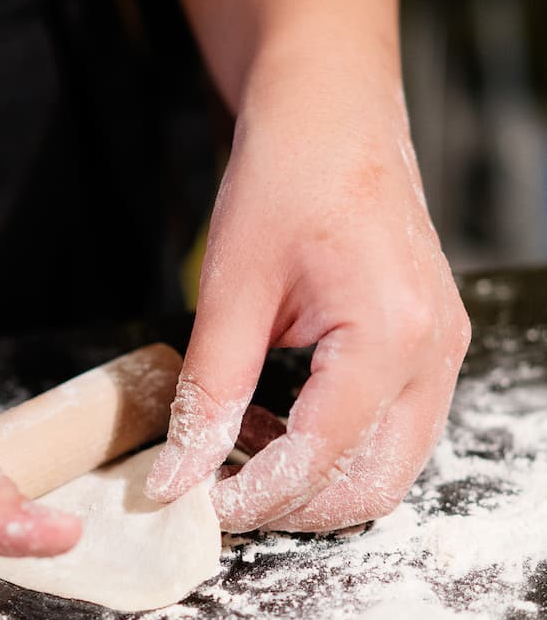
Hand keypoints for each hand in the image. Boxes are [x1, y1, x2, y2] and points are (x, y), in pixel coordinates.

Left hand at [147, 36, 469, 531]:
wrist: (332, 111)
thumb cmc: (288, 173)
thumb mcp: (231, 287)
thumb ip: (208, 391)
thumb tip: (179, 475)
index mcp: (390, 332)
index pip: (320, 457)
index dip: (252, 496)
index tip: (191, 504)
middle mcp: (433, 352)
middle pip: (371, 487)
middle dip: (290, 509)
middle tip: (215, 497)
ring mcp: (441, 353)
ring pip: (385, 470)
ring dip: (311, 485)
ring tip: (236, 452)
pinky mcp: (428, 351)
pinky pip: (389, 434)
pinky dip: (331, 452)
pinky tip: (271, 425)